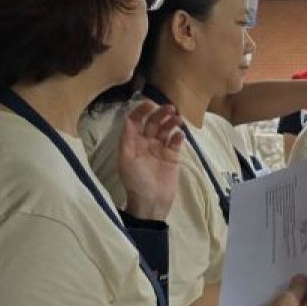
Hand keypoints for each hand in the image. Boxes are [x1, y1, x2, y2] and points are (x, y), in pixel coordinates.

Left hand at [118, 101, 183, 220]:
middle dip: (160, 113)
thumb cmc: (136, 181)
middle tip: (170, 108)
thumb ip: (127, 139)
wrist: (151, 201)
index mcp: (133, 142)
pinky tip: (180, 135)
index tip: (149, 104)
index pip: (136, 121)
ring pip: (166, 129)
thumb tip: (129, 119)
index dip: (141, 111)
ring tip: (178, 119)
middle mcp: (146, 142)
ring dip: (171, 122)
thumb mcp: (126, 160)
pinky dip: (179, 136)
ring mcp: (160, 148)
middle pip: (153, 122)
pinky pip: (176, 141)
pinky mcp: (173, 155)